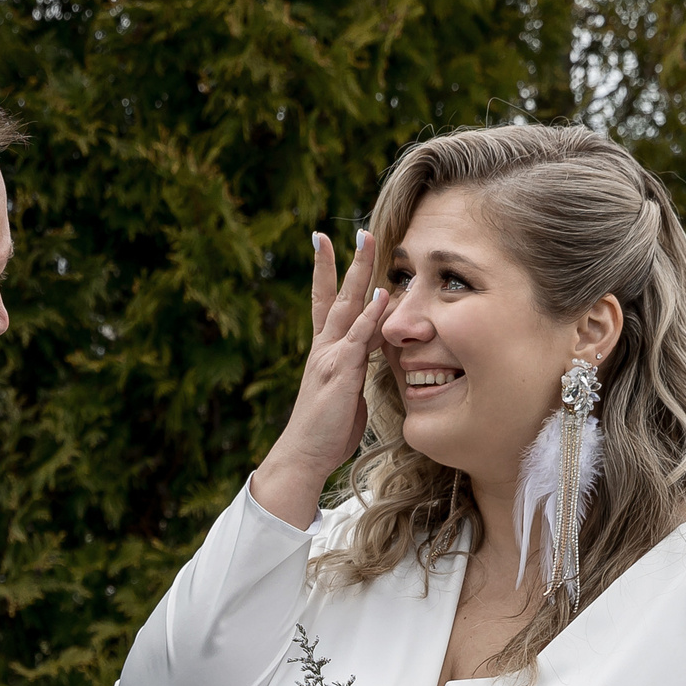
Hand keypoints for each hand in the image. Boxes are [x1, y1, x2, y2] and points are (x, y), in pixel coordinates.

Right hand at [250, 228, 396, 528]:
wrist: (305, 455)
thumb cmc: (327, 430)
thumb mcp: (347, 392)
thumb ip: (357, 368)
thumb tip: (372, 356)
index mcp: (325, 351)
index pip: (326, 303)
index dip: (328, 273)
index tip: (327, 243)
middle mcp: (324, 347)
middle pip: (334, 294)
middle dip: (344, 260)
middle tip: (356, 230)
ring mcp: (330, 356)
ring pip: (346, 305)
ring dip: (358, 272)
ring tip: (367, 241)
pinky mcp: (340, 371)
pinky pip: (358, 337)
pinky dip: (371, 315)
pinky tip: (381, 294)